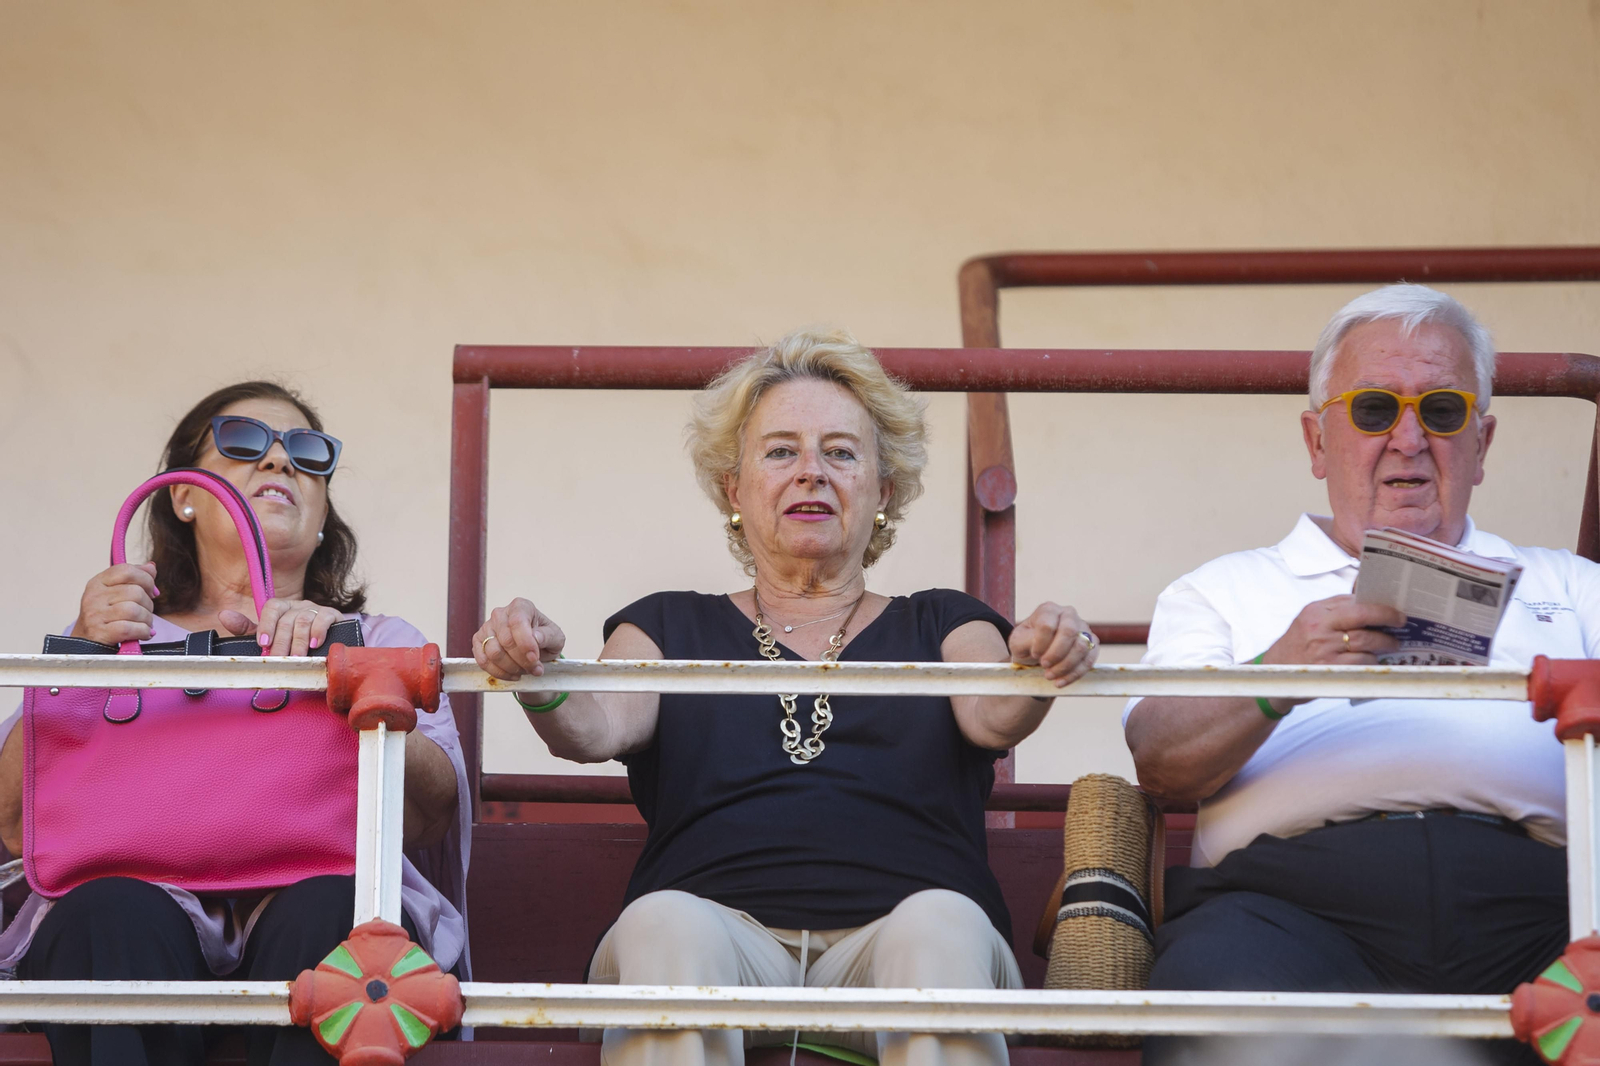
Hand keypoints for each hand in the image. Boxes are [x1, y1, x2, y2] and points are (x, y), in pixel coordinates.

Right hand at [71, 562, 157, 644]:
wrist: (85, 643)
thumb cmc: (105, 617)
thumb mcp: (115, 593)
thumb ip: (133, 579)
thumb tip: (151, 567)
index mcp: (98, 582)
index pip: (126, 570)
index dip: (145, 579)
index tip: (152, 590)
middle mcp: (94, 596)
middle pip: (135, 592)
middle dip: (149, 604)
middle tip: (146, 612)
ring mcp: (95, 614)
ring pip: (134, 610)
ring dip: (147, 619)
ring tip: (144, 624)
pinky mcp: (99, 632)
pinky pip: (130, 628)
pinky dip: (143, 631)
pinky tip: (144, 633)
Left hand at [219, 599, 339, 655]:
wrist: (326, 641)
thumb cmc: (293, 640)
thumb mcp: (269, 635)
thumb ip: (247, 628)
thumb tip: (224, 615)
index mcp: (282, 607)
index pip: (272, 607)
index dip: (266, 625)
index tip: (262, 644)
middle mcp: (298, 605)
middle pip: (287, 620)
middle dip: (282, 642)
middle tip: (279, 660)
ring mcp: (315, 609)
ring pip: (304, 620)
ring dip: (299, 642)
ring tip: (296, 658)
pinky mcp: (332, 615)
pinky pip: (324, 619)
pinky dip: (318, 632)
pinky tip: (315, 644)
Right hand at [474, 598, 566, 681]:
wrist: (534, 647)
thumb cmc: (545, 638)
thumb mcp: (556, 637)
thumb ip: (548, 636)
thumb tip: (535, 638)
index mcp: (521, 606)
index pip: (518, 622)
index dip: (525, 643)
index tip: (534, 658)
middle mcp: (500, 613)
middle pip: (506, 641)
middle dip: (522, 660)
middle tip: (535, 669)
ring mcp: (487, 627)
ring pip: (493, 652)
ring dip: (511, 668)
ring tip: (524, 670)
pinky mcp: (479, 642)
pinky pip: (482, 661)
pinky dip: (498, 672)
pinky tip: (512, 674)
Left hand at [1009, 601, 1097, 687]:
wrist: (1036, 656)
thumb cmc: (1026, 645)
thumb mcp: (1017, 642)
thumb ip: (1026, 641)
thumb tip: (1041, 647)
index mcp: (1049, 610)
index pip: (1047, 625)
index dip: (1041, 643)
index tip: (1034, 654)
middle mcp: (1068, 614)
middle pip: (1069, 631)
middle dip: (1056, 654)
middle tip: (1044, 665)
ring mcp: (1083, 628)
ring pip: (1081, 646)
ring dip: (1065, 665)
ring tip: (1050, 675)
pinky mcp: (1092, 644)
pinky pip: (1089, 659)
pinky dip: (1075, 673)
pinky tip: (1060, 682)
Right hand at [1263, 594, 1403, 665]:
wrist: (1276, 672)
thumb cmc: (1297, 645)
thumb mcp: (1310, 620)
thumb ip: (1335, 611)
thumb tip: (1369, 603)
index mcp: (1316, 611)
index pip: (1354, 602)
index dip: (1379, 606)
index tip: (1394, 611)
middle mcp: (1320, 627)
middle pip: (1363, 617)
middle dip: (1387, 619)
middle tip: (1400, 624)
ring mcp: (1325, 648)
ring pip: (1366, 642)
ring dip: (1384, 644)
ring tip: (1391, 645)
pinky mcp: (1331, 668)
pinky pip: (1362, 662)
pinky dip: (1372, 661)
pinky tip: (1374, 660)